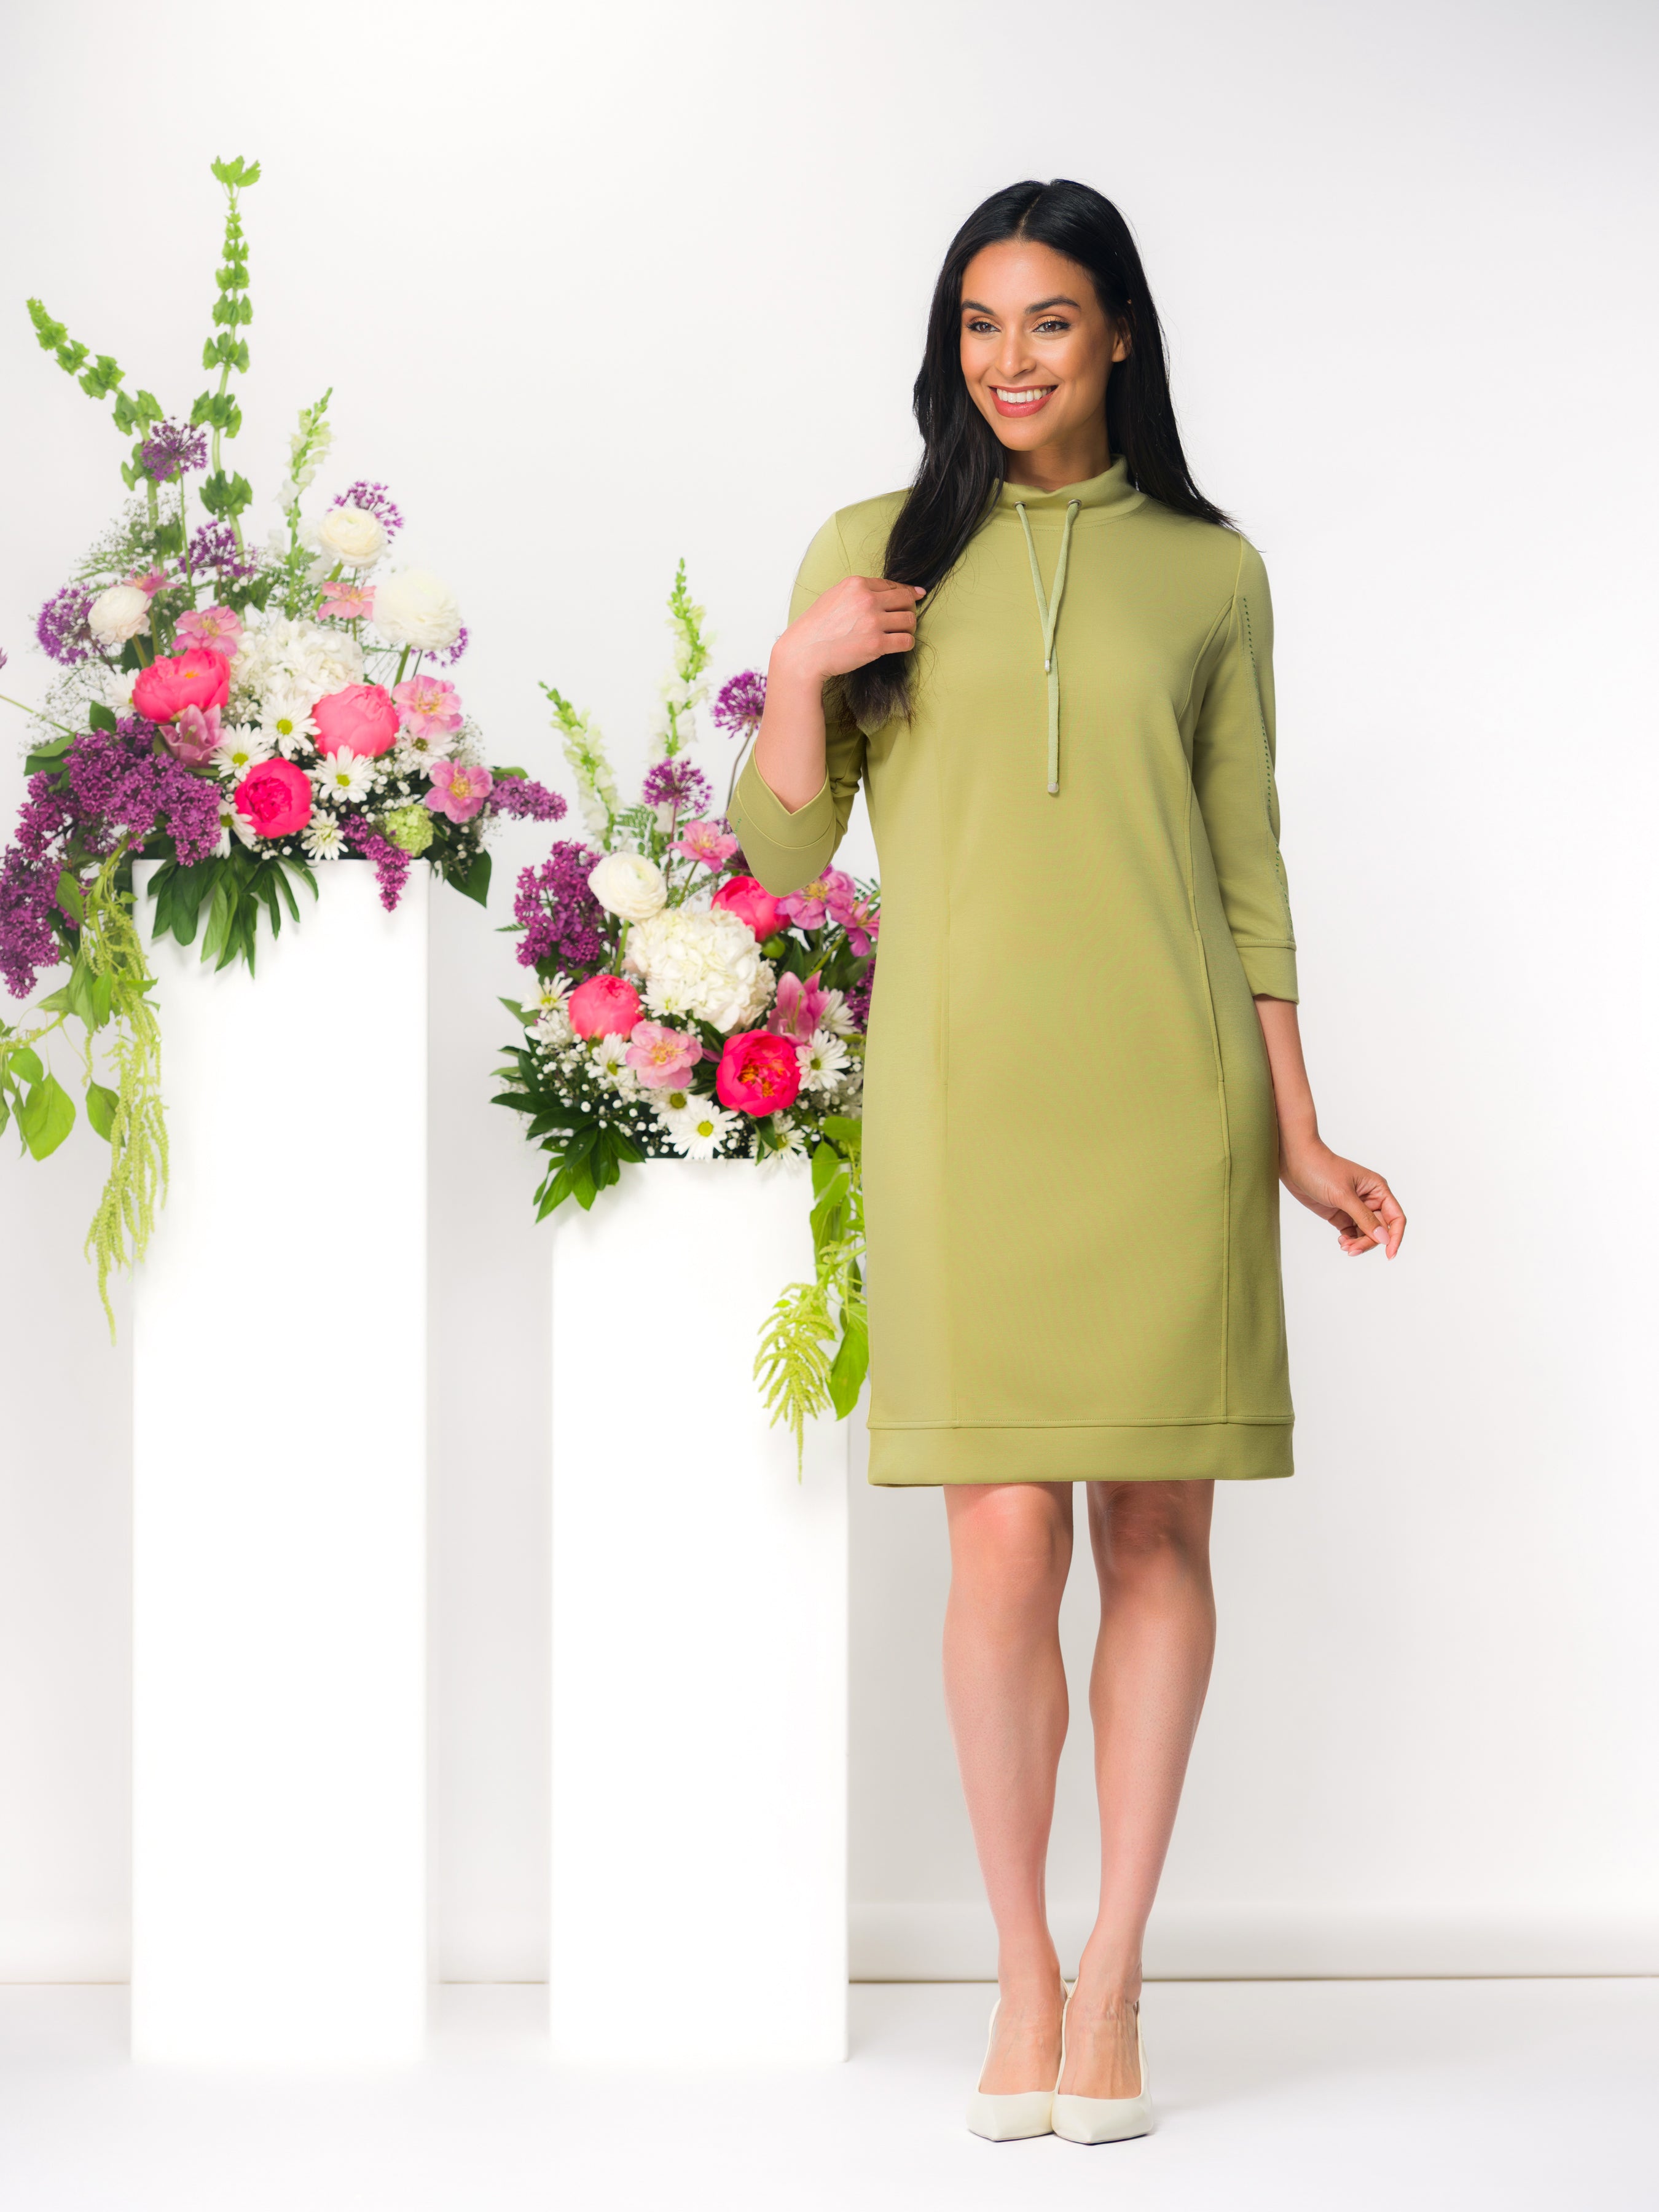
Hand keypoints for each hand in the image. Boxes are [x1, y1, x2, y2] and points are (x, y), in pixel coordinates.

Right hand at [773, 576, 924, 686]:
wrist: (803, 653)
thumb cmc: (816, 627)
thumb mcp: (834, 597)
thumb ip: (858, 592)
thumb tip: (886, 591)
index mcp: (856, 584)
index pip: (892, 585)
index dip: (906, 592)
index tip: (916, 596)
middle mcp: (867, 599)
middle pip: (905, 600)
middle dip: (908, 609)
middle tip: (903, 620)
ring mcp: (872, 621)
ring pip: (909, 620)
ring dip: (908, 628)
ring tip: (900, 634)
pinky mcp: (876, 644)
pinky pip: (906, 641)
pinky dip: (907, 643)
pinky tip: (899, 645)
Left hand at [1280, 1139, 1405, 1257]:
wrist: (1295, 1162)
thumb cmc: (1321, 1169)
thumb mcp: (1344, 1195)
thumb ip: (1364, 1218)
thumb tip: (1383, 1238)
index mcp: (1378, 1189)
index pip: (1395, 1217)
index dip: (1395, 1237)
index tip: (1389, 1254)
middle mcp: (1370, 1199)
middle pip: (1380, 1229)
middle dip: (1369, 1242)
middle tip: (1352, 1250)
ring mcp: (1354, 1207)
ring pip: (1365, 1233)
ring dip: (1358, 1243)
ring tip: (1344, 1246)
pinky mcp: (1340, 1213)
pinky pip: (1351, 1232)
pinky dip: (1349, 1240)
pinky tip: (1341, 1241)